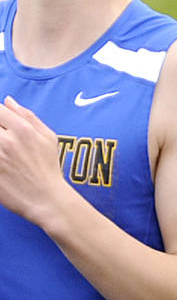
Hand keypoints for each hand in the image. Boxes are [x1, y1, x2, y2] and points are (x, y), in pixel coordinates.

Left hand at [0, 96, 67, 225]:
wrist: (46, 199)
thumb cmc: (48, 168)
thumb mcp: (48, 137)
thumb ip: (28, 116)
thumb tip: (8, 101)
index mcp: (23, 130)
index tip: (0, 123)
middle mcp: (7, 142)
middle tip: (2, 139)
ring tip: (3, 150)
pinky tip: (1, 161)